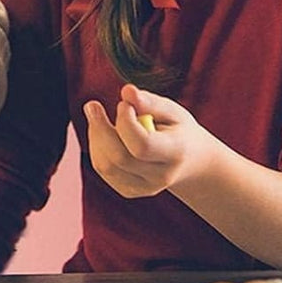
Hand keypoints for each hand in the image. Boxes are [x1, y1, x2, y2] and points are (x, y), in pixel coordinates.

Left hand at [84, 83, 217, 197]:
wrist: (190, 162)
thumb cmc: (178, 130)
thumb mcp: (173, 111)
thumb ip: (150, 102)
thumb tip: (127, 91)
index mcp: (175, 154)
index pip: (143, 146)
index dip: (126, 122)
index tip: (123, 103)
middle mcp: (160, 176)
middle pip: (119, 158)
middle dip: (100, 128)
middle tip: (92, 105)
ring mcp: (144, 188)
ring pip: (106, 165)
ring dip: (96, 137)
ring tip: (99, 117)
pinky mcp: (129, 191)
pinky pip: (103, 170)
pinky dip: (97, 148)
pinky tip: (104, 133)